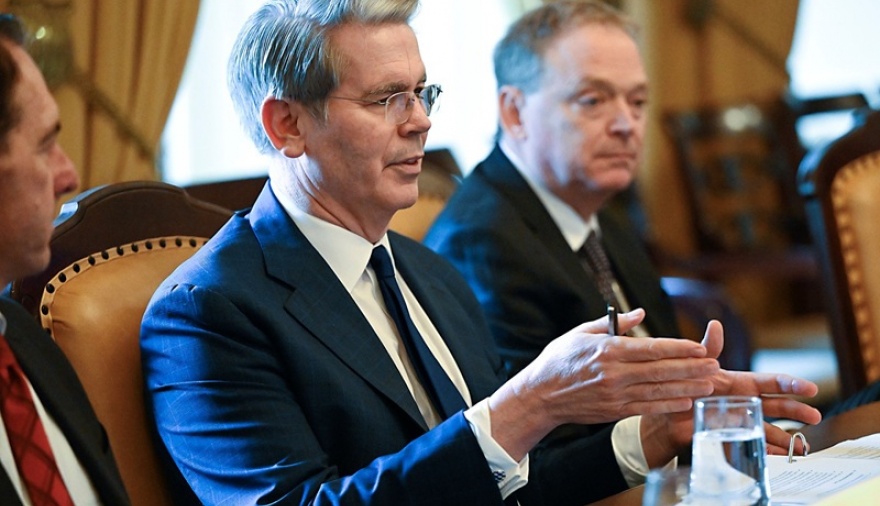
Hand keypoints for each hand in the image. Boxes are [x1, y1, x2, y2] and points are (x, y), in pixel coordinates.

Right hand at [489, 309, 718, 459]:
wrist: (540, 395)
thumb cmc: (559, 360)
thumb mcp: (581, 333)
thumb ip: (613, 323)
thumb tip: (640, 313)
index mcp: (607, 350)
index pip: (651, 348)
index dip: (678, 348)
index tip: (699, 347)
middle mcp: (614, 373)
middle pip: (661, 370)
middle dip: (691, 368)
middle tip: (715, 365)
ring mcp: (615, 394)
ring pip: (659, 390)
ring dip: (687, 387)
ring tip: (710, 383)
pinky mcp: (615, 411)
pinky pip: (647, 407)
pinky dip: (669, 405)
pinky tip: (687, 401)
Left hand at [641, 320, 821, 466]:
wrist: (665, 413)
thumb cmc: (682, 385)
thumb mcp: (696, 365)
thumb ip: (709, 348)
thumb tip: (716, 324)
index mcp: (741, 383)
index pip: (772, 382)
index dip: (792, 384)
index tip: (811, 389)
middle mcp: (746, 402)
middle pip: (778, 406)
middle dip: (798, 411)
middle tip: (815, 416)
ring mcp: (741, 421)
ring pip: (770, 428)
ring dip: (788, 437)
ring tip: (804, 446)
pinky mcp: (732, 438)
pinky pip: (753, 445)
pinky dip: (768, 451)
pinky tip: (781, 456)